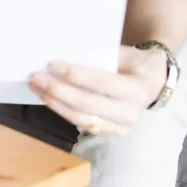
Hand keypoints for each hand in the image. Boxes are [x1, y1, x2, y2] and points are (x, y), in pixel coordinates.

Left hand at [28, 45, 167, 137]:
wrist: (150, 83)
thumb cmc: (134, 63)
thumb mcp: (126, 53)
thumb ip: (101, 54)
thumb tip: (67, 51)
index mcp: (137, 90)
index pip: (103, 84)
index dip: (77, 75)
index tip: (53, 65)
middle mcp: (130, 114)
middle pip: (87, 104)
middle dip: (58, 90)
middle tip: (36, 77)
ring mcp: (120, 129)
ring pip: (80, 118)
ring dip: (54, 102)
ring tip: (36, 86)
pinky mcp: (108, 135)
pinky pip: (80, 124)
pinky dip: (60, 110)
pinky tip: (46, 97)